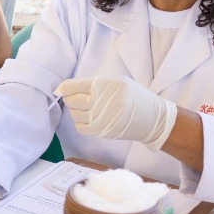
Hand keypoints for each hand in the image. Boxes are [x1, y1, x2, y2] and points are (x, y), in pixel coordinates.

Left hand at [55, 76, 177, 147]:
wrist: (152, 119)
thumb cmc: (134, 97)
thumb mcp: (117, 82)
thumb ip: (93, 84)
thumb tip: (66, 88)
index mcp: (106, 86)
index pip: (75, 86)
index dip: (65, 88)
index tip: (61, 89)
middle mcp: (102, 102)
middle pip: (72, 101)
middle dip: (69, 98)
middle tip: (73, 97)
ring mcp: (101, 118)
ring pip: (75, 115)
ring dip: (75, 110)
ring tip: (84, 107)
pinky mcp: (102, 131)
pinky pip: (81, 127)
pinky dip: (80, 122)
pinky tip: (87, 117)